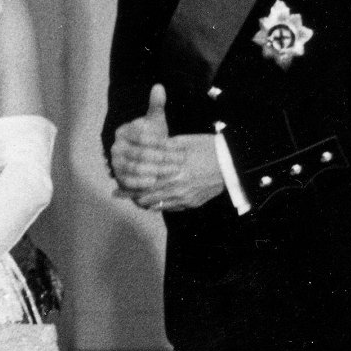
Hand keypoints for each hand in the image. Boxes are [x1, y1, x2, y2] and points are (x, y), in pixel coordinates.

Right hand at [110, 85, 180, 194]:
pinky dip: (141, 183)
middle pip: (139, 153)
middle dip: (161, 158)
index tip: (176, 145)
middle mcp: (116, 147)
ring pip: (134, 168)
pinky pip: (128, 181)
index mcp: (123, 132)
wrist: (147, 160)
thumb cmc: (153, 139)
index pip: (141, 136)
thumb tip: (158, 87)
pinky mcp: (118, 178)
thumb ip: (156, 105)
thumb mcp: (156, 122)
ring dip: (154, 171)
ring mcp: (115, 163)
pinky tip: (155, 182)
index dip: (159, 141)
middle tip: (178, 161)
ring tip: (170, 171)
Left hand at [111, 85, 224, 211]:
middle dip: (132, 197)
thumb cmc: (209, 148)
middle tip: (119, 195)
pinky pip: (171, 208)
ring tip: (134, 199)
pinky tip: (154, 202)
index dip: (128, 187)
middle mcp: (177, 188)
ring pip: (158, 205)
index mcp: (173, 171)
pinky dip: (160, 206)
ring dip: (145, 202)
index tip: (117, 188)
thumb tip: (146, 150)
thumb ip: (163, 148)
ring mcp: (185, 199)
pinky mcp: (193, 203)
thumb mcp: (184, 142)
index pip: (144, 184)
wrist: (233, 163)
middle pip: (147, 198)